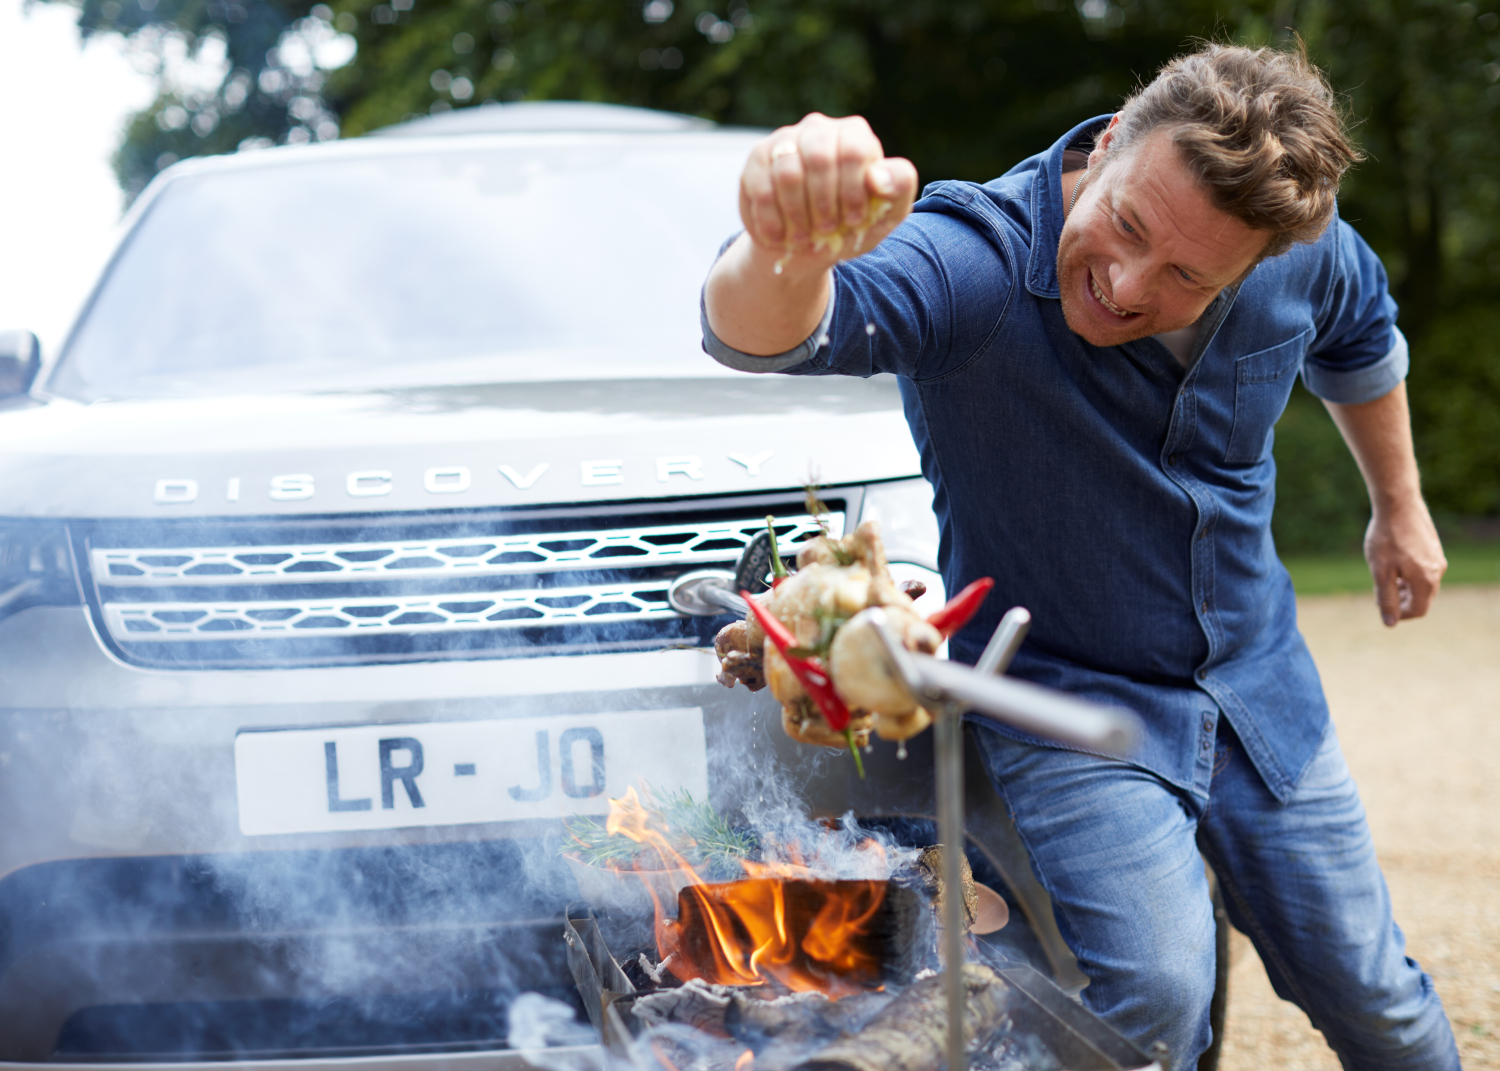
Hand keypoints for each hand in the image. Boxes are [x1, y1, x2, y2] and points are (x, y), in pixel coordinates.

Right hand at [738, 113, 918, 272]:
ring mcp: (785, 140)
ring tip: (804, 238)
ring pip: (788, 173)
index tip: (854, 221)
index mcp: (854, 135)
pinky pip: (762, 189)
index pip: (853, 150)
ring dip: (798, 216)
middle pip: (819, 158)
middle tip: (826, 231)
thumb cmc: (851, 225)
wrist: (807, 245)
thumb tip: (879, 177)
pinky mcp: (758, 159)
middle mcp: (818, 128)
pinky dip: (772, 222)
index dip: (853, 192)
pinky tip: (780, 237)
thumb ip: (899, 188)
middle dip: (824, 205)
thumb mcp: (886, 213)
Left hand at [1364, 501, 1446, 626]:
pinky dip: (1409, 574)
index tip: (1380, 604)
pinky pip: (1424, 569)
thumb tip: (1390, 623)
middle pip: (1422, 598)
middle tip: (1379, 591)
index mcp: (1426, 580)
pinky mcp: (1434, 547)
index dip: (1399, 613)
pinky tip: (1393, 562)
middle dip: (1401, 600)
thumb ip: (1386, 598)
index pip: (1418, 610)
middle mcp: (1438, 571)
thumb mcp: (1380, 571)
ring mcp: (1438, 558)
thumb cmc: (1386, 537)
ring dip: (1405, 587)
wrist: (1398, 503)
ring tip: (1385, 576)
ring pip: (1423, 583)